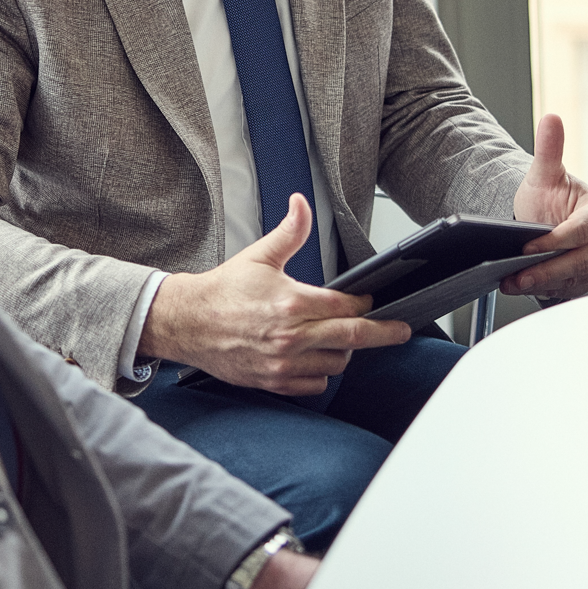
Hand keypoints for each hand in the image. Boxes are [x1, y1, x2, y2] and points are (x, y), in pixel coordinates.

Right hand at [141, 195, 411, 393]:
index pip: (346, 306)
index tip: (371, 302)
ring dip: (343, 351)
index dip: (365, 303)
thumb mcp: (258, 256)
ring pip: (336, 363)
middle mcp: (291, 336)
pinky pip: (314, 384)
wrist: (187, 322)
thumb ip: (290, 232)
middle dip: (384, 333)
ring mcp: (283, 362)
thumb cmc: (222, 291)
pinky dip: (320, 373)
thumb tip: (301, 203)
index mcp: (291, 302)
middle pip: (354, 337)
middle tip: (401, 330)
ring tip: (338, 338)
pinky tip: (314, 358)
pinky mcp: (273, 380)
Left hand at [502, 113, 587, 299]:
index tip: (527, 246)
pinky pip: (573, 289)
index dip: (554, 240)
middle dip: (547, 269)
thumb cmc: (549, 196)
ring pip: (576, 278)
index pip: (581, 231)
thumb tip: (552, 117)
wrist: (548, 218)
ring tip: (514, 284)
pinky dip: (550, 291)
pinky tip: (527, 288)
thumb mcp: (544, 174)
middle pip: (581, 260)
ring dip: (544, 284)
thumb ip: (549, 149)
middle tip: (517, 275)